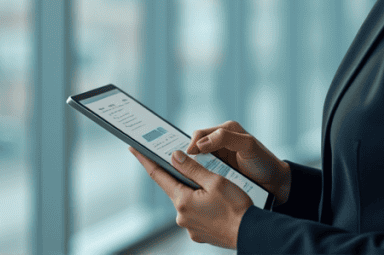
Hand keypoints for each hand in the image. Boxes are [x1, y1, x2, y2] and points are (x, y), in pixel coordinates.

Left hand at [129, 147, 251, 248]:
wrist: (250, 234)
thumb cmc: (236, 207)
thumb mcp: (215, 181)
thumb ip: (193, 168)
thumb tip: (174, 156)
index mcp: (182, 200)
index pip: (159, 175)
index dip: (146, 160)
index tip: (133, 149)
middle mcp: (181, 216)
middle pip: (176, 188)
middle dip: (182, 177)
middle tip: (196, 168)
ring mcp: (190, 227)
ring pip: (187, 201)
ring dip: (195, 193)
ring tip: (217, 191)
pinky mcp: (199, 234)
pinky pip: (196, 214)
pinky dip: (203, 206)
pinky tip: (218, 205)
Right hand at [186, 120, 291, 204]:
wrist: (276, 184)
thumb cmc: (264, 162)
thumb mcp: (247, 146)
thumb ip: (225, 139)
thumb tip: (200, 143)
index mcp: (226, 130)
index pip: (200, 134)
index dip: (191, 144)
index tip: (186, 157)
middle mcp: (220, 142)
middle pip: (195, 147)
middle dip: (187, 157)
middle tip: (179, 168)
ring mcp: (219, 158)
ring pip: (197, 162)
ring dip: (192, 169)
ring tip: (185, 177)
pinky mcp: (219, 172)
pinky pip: (204, 173)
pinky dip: (199, 177)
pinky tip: (195, 184)